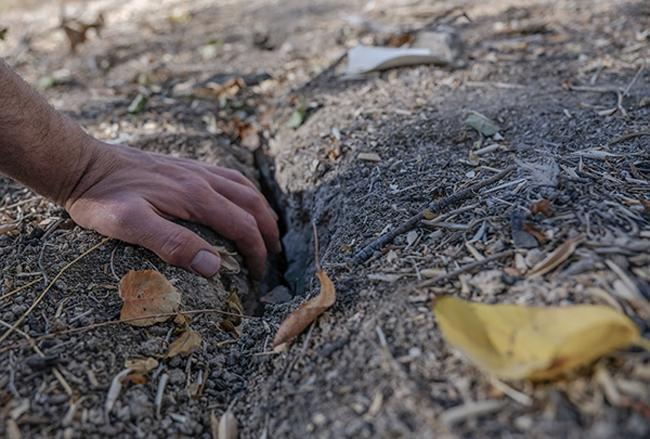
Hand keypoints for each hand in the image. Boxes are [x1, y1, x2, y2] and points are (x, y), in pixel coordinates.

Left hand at [64, 141, 280, 278]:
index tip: (258, 274)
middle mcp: (201, 178)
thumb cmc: (101, 198)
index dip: (256, 252)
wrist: (80, 162)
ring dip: (260, 209)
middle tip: (274, 255)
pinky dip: (243, 190)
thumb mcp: (130, 225)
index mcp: (195, 196)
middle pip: (251, 204)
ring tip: (267, 228)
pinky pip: (226, 175)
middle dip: (267, 231)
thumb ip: (172, 244)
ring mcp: (194, 168)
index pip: (242, 226)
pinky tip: (237, 198)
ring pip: (243, 186)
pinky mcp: (183, 165)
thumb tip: (214, 266)